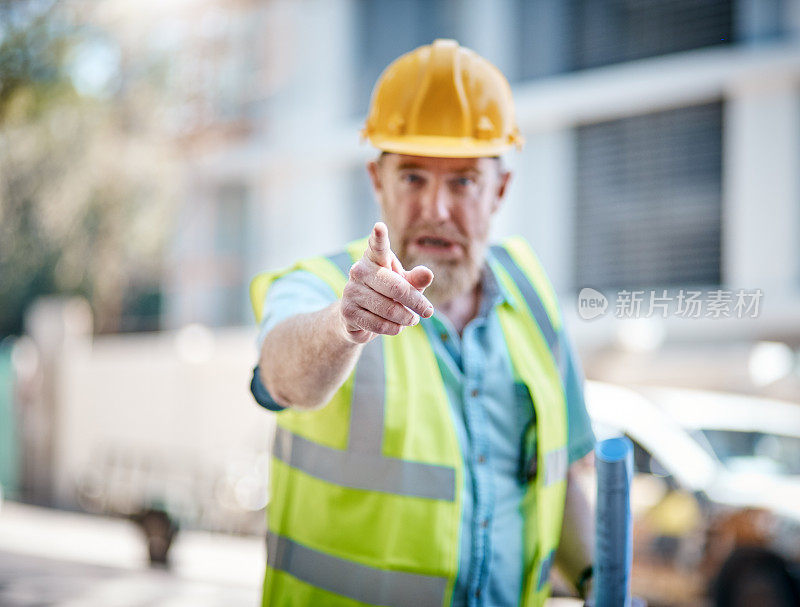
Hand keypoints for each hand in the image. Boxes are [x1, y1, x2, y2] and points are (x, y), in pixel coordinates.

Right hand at [338, 222, 433, 342]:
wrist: (357, 317)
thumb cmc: (387, 293)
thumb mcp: (404, 284)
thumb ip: (416, 279)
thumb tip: (428, 274)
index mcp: (374, 258)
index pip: (377, 246)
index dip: (379, 237)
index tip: (380, 227)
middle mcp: (359, 271)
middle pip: (397, 288)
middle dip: (417, 302)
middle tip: (428, 312)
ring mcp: (351, 291)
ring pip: (389, 309)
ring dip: (406, 318)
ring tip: (410, 319)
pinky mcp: (347, 312)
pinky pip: (379, 324)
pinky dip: (394, 329)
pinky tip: (396, 327)